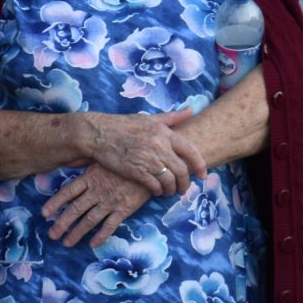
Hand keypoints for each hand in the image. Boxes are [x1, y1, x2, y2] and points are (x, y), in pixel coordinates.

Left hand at [40, 164, 154, 247]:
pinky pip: (110, 226)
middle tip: (52, 235)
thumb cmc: (126, 157)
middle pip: (75, 209)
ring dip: (77, 233)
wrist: (151, 164)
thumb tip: (68, 160)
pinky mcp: (124, 209)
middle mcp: (97, 191)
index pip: (67, 192)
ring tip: (66, 243)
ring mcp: (110, 201)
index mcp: (90, 177)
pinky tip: (92, 244)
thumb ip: (86, 160)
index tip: (44, 214)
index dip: (55, 203)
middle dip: (62, 224)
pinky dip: (100, 236)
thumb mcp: (103, 156)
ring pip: (89, 220)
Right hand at [79, 111, 206, 197]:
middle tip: (183, 189)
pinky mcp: (136, 171)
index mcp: (164, 132)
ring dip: (171, 189)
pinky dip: (158, 191)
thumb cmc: (123, 125)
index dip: (200, 165)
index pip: (191, 151)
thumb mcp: (149, 118)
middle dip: (185, 183)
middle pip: (182, 170)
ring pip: (170, 181)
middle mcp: (159, 146)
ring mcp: (148, 159)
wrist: (98, 134)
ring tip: (169, 191)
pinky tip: (156, 191)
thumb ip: (171, 117)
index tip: (203, 175)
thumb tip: (190, 110)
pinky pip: (155, 186)